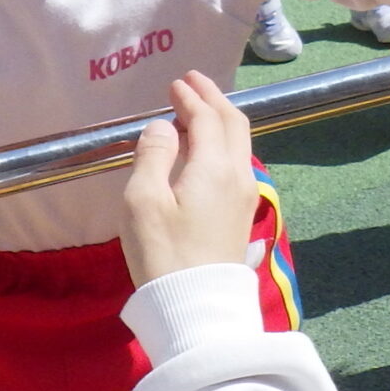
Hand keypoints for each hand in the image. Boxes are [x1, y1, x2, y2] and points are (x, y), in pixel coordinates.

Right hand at [119, 70, 258, 286]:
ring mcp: (245, 197)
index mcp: (215, 167)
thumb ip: (154, 155)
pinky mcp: (242, 216)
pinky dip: (224, 143)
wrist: (195, 307)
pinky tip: (208, 151)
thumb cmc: (163, 253)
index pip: (207, 118)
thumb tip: (165, 126)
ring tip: (200, 111)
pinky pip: (238, 163)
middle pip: (234, 124)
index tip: (176, 84)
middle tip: (194, 83)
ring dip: (221, 120)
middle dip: (214, 99)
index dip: (192, 97)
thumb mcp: (144, 201)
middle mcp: (239, 175)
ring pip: (241, 144)